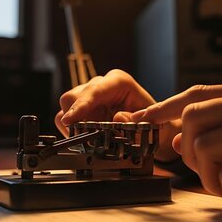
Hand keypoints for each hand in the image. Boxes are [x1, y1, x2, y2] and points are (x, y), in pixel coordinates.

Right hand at [55, 69, 178, 160]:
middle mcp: (100, 85)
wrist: (155, 129)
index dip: (80, 105)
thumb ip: (138, 121)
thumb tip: (118, 118)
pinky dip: (73, 132)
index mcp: (118, 82)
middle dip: (74, 119)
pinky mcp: (82, 110)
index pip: (94, 91)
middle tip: (85, 138)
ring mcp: (89, 97)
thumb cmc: (155, 123)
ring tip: (92, 139)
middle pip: (72, 97)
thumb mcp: (153, 123)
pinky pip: (66, 120)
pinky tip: (88, 138)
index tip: (70, 120)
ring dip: (74, 127)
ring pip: (66, 109)